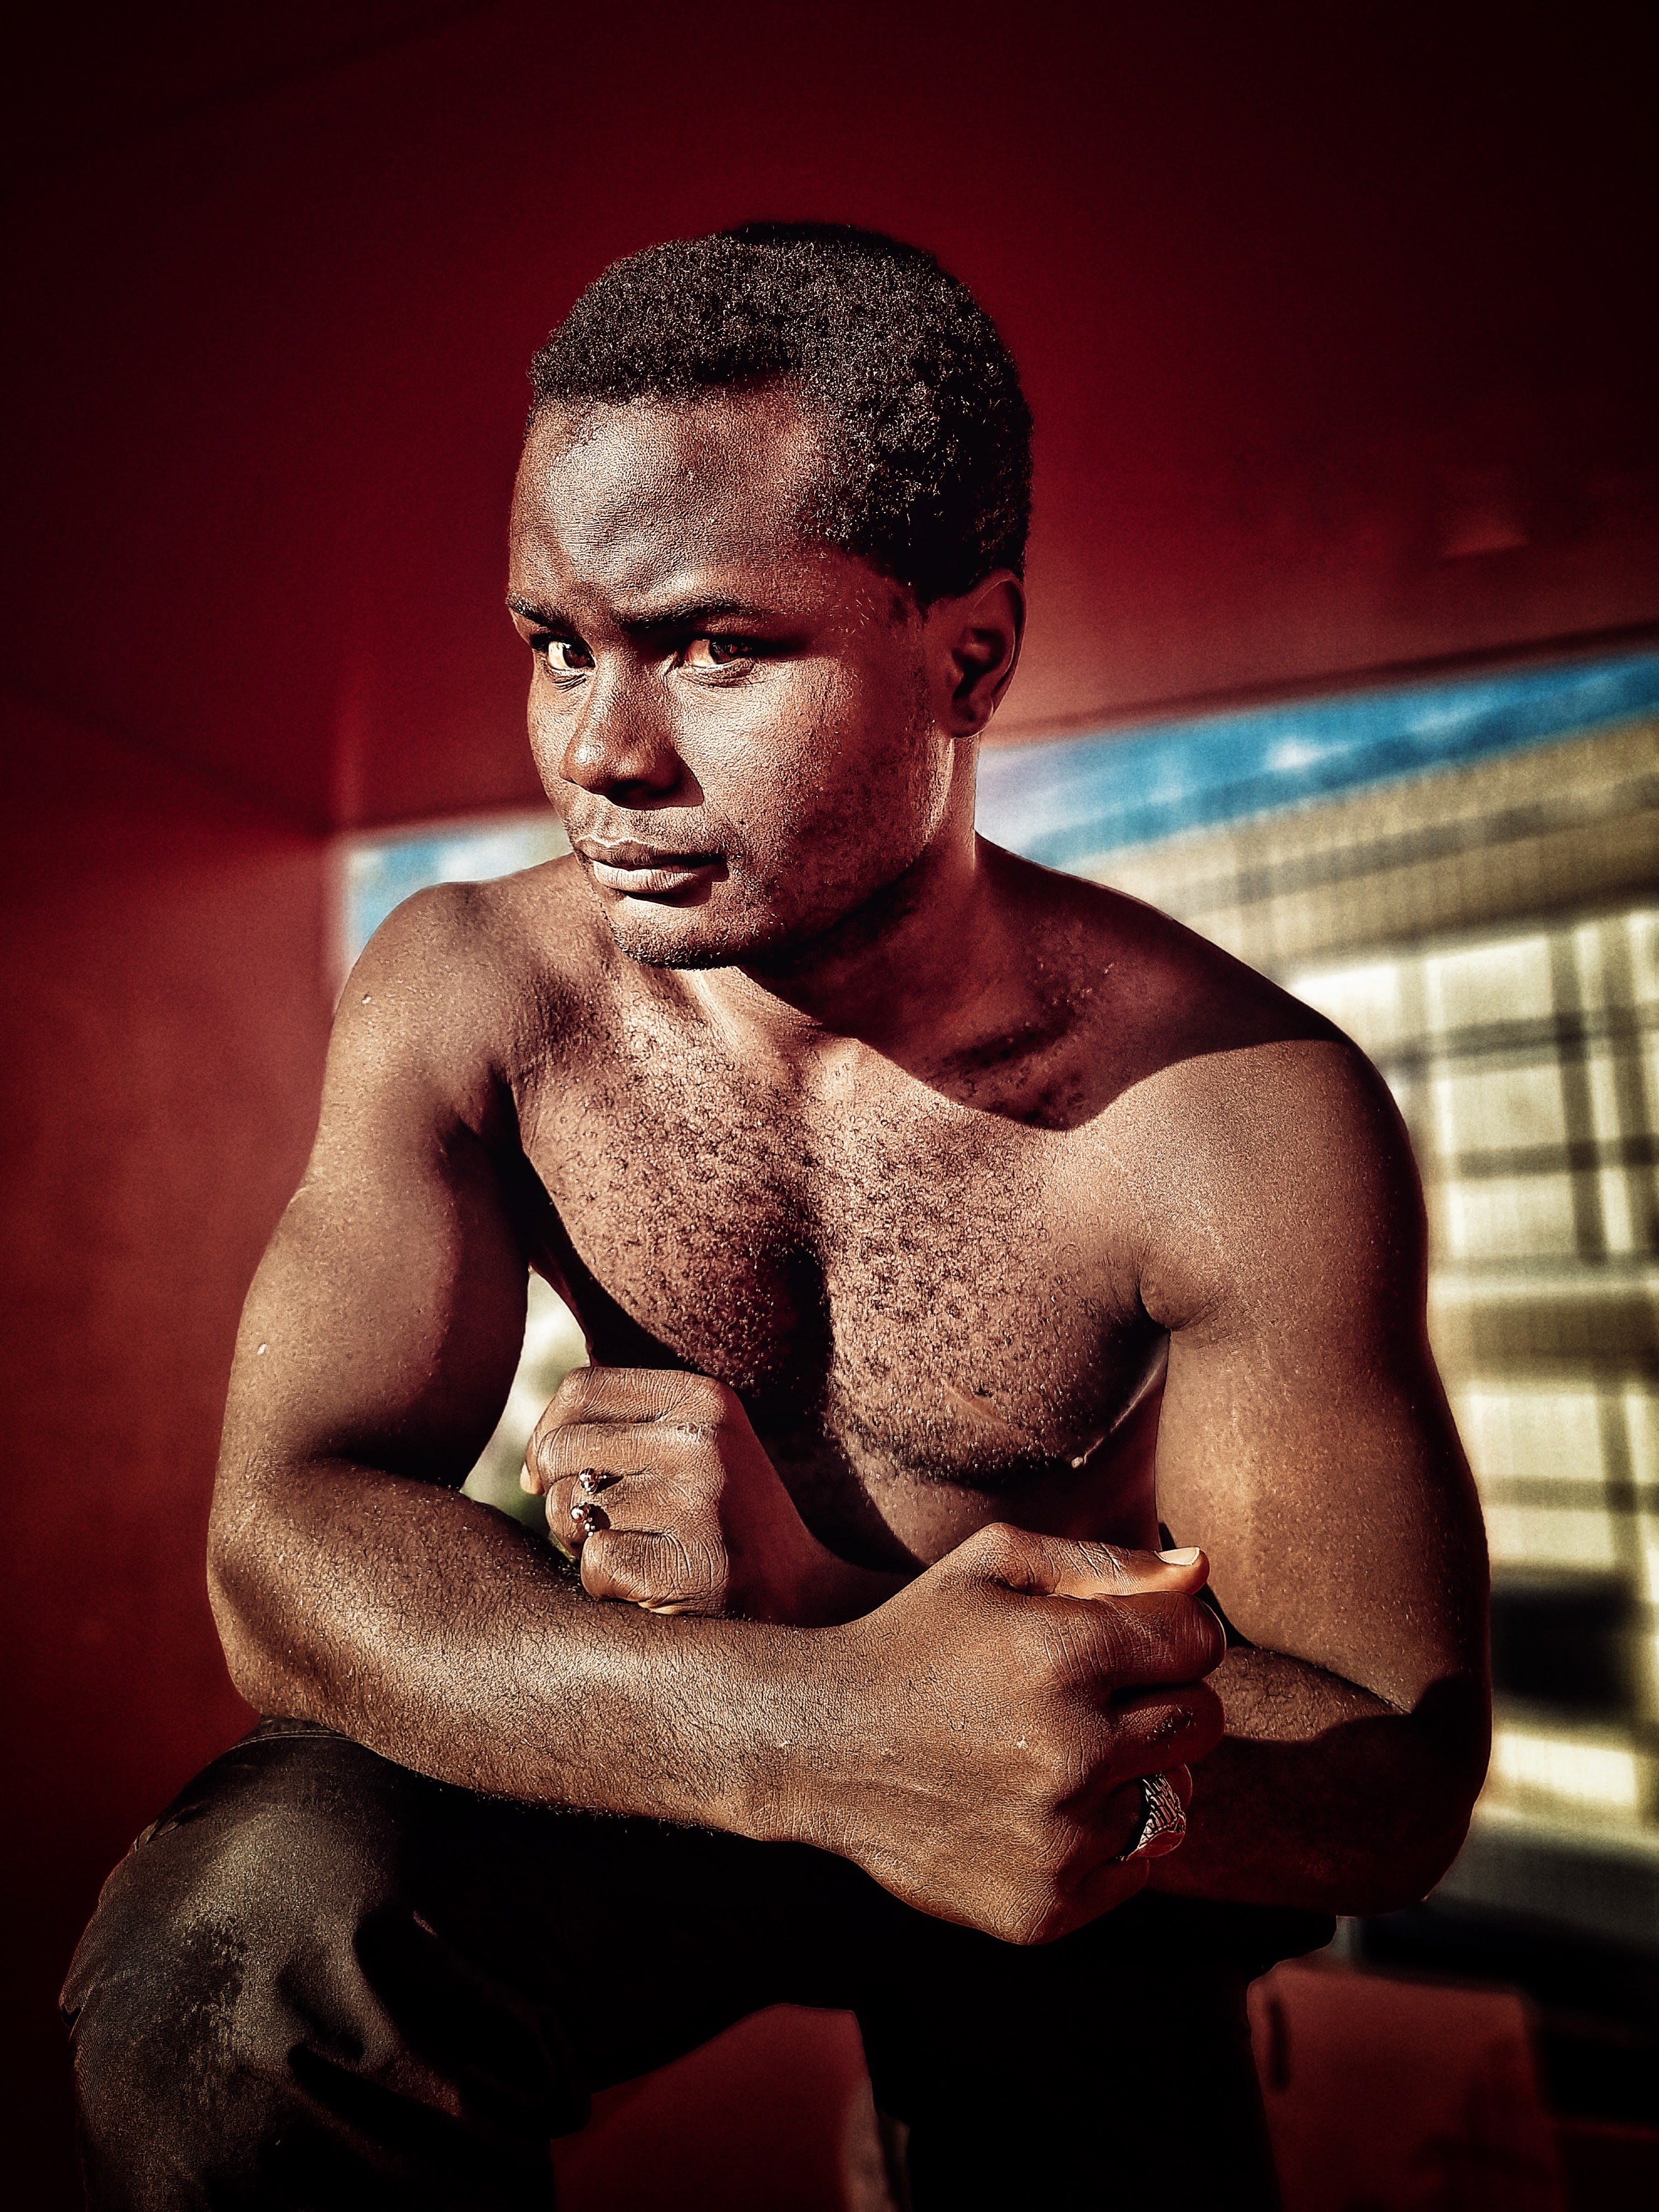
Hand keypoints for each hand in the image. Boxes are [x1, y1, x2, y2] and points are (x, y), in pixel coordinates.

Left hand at [521, 1366, 857, 1621]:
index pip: (582, 1388)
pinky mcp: (693, 1565)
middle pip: (562, 1449)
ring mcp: (700, 1502)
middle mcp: (703, 1440)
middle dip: (557, 1495)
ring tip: (637, 1554)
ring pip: (566, 1510)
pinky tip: (651, 1590)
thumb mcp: (695, 1449)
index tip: (546, 1473)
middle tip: (597, 1527)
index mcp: (704, 1397)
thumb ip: (627, 1426)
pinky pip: (594, 1564)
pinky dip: (605, 1588)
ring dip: (581, 1545)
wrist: (809, 1602)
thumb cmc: (727, 1524)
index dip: (546, 1432)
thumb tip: (533, 1455)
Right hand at [798, 1524, 1224, 1942]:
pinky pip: (1138, 1865)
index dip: (1170, 1633)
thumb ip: (1106, 1564)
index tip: (1125, 1640)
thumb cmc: (918, 1640)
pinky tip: (1038, 1806)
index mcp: (1062, 1654)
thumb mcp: (993, 1566)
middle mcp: (1070, 1751)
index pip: (1199, 1642)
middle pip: (1202, 1720)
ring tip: (1054, 1753)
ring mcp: (1059, 1838)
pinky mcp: (1046, 1907)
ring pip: (1173, 1795)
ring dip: (1131, 1772)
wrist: (820, 1747)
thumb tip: (1204, 1571)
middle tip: (1091, 1696)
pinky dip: (1104, 1835)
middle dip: (1161, 1698)